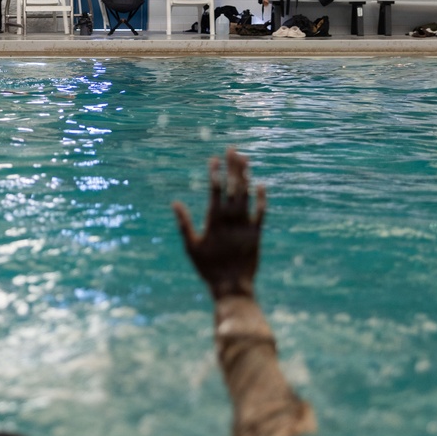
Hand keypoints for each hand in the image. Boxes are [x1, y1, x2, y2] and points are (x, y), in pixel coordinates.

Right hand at [172, 148, 265, 299]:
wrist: (232, 285)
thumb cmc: (208, 267)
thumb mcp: (191, 246)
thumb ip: (184, 223)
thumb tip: (175, 203)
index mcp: (214, 221)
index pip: (215, 191)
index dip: (215, 173)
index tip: (214, 158)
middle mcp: (231, 219)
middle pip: (233, 187)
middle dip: (232, 167)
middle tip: (233, 149)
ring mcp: (245, 225)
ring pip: (247, 195)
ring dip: (245, 176)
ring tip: (245, 159)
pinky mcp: (256, 233)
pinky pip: (261, 212)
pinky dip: (261, 198)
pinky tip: (261, 184)